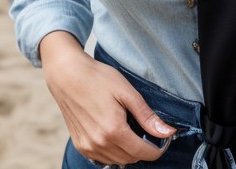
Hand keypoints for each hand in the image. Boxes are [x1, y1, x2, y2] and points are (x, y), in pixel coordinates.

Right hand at [40, 32, 175, 164]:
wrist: (67, 75)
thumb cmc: (97, 78)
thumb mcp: (126, 91)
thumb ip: (146, 115)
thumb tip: (167, 132)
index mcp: (113, 130)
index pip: (142, 153)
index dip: (156, 150)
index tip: (163, 142)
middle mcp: (99, 143)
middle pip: (130, 158)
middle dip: (143, 149)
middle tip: (147, 131)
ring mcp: (87, 146)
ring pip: (117, 161)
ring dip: (128, 152)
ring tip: (130, 130)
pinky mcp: (80, 145)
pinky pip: (102, 158)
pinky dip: (113, 152)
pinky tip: (115, 135)